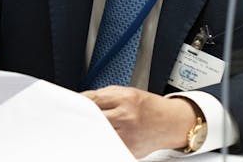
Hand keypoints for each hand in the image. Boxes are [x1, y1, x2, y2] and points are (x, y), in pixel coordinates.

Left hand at [81, 86, 195, 157]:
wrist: (171, 122)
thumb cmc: (148, 107)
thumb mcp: (129, 92)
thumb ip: (105, 95)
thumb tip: (83, 100)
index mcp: (125, 99)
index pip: (93, 100)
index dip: (78, 102)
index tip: (71, 104)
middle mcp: (126, 117)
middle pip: (93, 118)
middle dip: (82, 117)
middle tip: (74, 118)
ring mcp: (127, 136)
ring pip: (98, 134)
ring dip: (91, 130)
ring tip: (89, 128)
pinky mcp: (128, 150)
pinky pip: (108, 145)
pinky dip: (102, 141)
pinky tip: (103, 137)